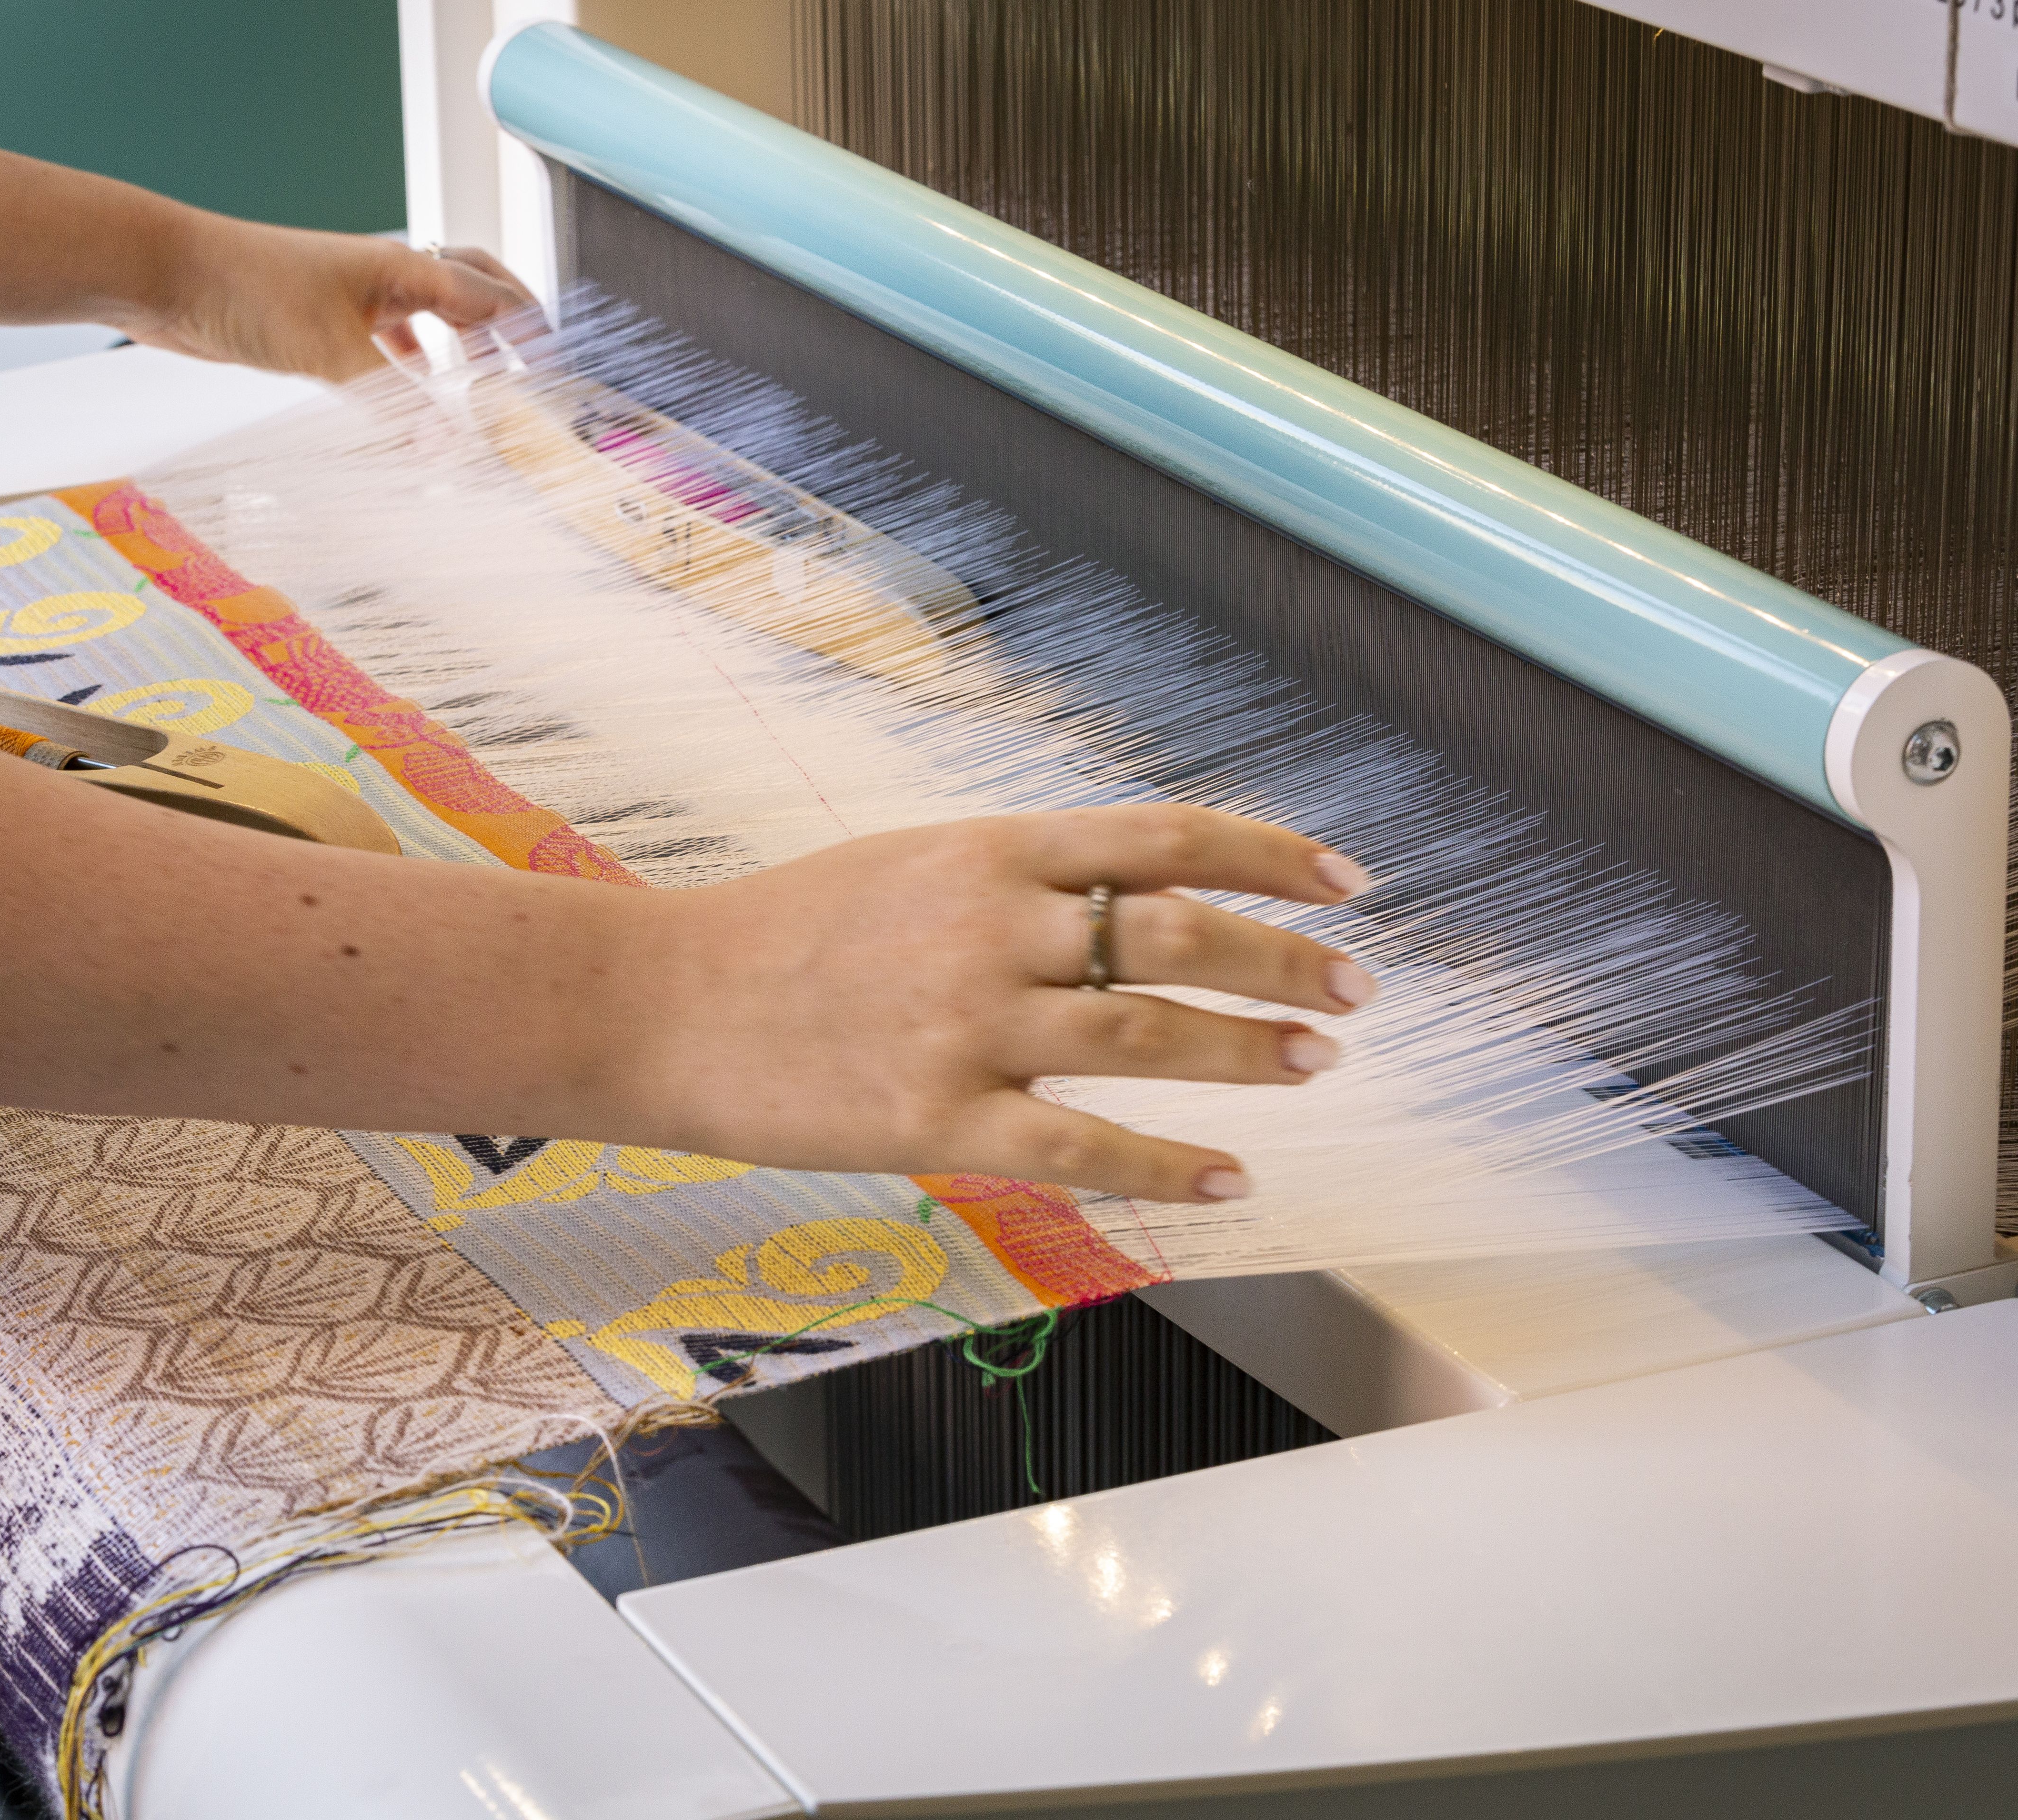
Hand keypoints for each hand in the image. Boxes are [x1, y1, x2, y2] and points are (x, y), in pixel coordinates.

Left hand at [127, 211, 534, 381]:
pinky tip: (410, 401)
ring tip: (486, 388)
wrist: (168, 276)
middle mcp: (384, 275)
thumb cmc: (245, 289)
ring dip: (461, 347)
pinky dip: (410, 369)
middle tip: (537, 362)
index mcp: (402, 267)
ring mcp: (353, 296)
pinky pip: (386, 343)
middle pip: (470, 286)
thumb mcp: (335, 354)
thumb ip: (399, 406)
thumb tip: (453, 454)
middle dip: (509, 321)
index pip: (489, 298)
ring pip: (428, 316)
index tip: (558, 370)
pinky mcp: (322, 322)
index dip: (529, 333)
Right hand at [617, 804, 1377, 1203]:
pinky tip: (1232, 1180)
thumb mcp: (909, 863)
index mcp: (989, 850)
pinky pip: (1081, 1147)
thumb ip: (1019, 876)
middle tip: (1355, 990)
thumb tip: (1135, 889)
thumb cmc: (782, 932)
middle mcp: (992, 927)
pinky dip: (1170, 1166)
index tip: (1343, 882)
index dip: (1270, 856)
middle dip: (1284, 961)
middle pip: (1178, 931)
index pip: (1165, 836)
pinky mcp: (937, 1119)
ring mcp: (967, 1025)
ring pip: (1148, 1034)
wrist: (663, 1004)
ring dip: (1248, 1052)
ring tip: (1316, 1064)